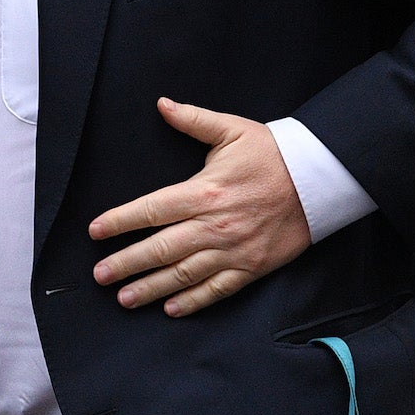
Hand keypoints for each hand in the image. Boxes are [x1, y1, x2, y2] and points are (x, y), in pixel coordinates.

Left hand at [88, 98, 313, 315]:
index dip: (120, 222)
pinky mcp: (251, 267)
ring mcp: (232, 250)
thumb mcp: (232, 129)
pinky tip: (171, 308)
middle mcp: (213, 225)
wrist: (318, 180)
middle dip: (126, 263)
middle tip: (100, 275)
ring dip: (150, 288)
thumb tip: (162, 105)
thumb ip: (193, 120)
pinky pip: (217, 290)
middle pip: (160, 249)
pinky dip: (193, 301)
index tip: (95, 232)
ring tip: (124, 298)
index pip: (151, 210)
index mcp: (203, 191)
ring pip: (183, 274)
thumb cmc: (272, 154)